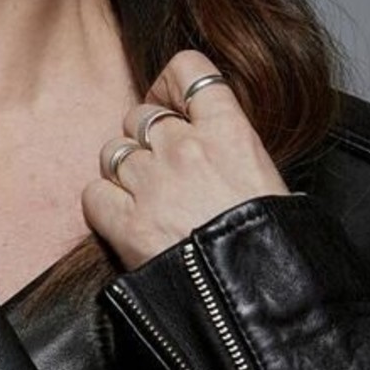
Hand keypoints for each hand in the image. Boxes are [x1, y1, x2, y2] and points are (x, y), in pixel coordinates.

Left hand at [82, 50, 288, 267]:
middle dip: (148, 138)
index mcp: (229, 132)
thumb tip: (221, 151)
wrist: (257, 297)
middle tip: (162, 168)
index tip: (173, 104)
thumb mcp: (271, 181)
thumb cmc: (275, 246)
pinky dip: (104, 204)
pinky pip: (94, 193)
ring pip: (114, 152)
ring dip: (125, 172)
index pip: (188, 71)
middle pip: (141, 116)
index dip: (171, 84)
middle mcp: (185, 148)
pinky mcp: (126, 224)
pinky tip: (124, 220)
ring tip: (147, 198)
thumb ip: (236, 152)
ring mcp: (152, 184)